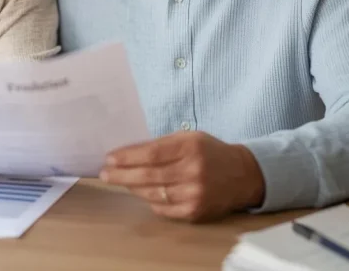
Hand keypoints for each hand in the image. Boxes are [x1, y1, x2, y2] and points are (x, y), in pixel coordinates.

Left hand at [99, 131, 264, 221]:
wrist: (243, 175)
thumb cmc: (210, 153)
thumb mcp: (189, 138)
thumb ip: (160, 144)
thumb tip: (126, 154)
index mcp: (190, 146)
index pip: (150, 154)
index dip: (126, 157)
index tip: (109, 158)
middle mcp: (193, 170)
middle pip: (148, 175)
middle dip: (121, 175)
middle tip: (105, 174)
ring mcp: (195, 193)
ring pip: (152, 193)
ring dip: (132, 188)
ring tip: (121, 182)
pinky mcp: (196, 211)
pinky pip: (163, 208)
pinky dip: (150, 201)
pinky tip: (143, 193)